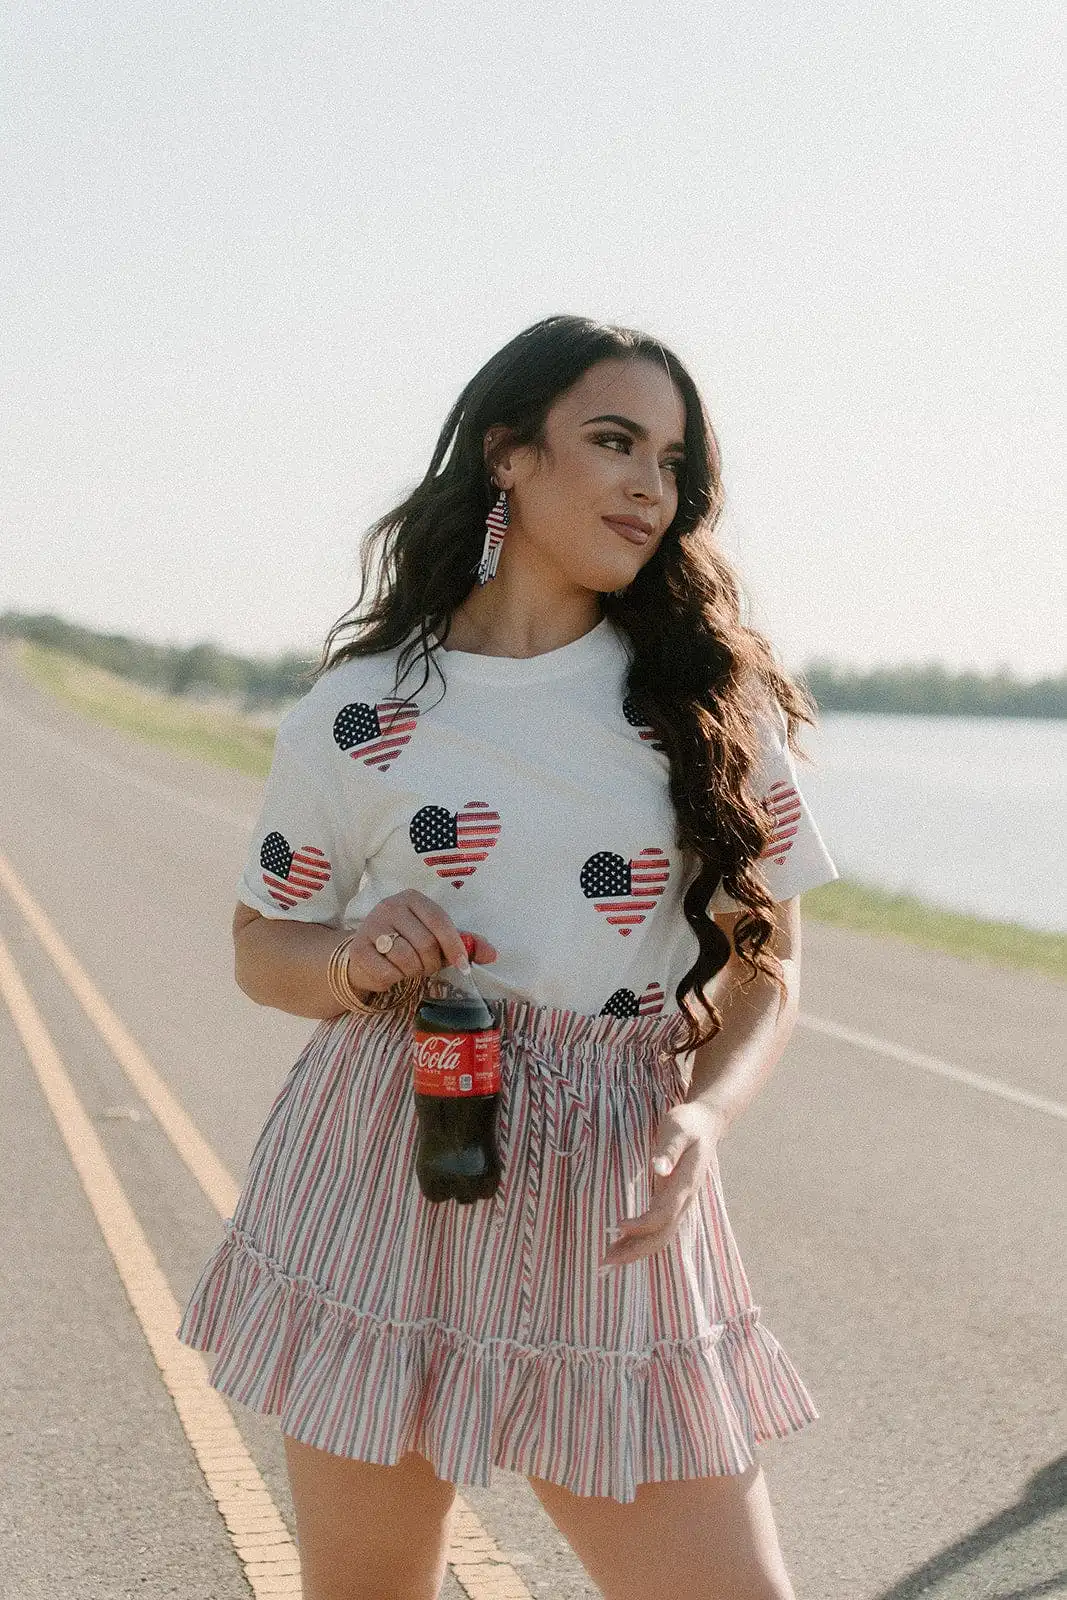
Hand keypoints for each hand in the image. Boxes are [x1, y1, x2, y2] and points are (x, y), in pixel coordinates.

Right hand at [346, 890, 497, 993]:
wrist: (367, 955)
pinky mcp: (358, 949)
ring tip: (409, 968)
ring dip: (413, 972)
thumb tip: (493, 954)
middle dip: (431, 963)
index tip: (463, 966)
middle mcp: (390, 906)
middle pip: (425, 943)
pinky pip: (387, 972)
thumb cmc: (408, 943)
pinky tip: (391, 972)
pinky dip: (394, 979)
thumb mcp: (438, 939)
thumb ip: (464, 944)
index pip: (440, 921)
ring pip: (406, 958)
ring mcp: (371, 926)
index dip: (454, 947)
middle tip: (427, 966)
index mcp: (412, 898)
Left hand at [600, 1101, 726, 1270]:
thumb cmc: (688, 1124)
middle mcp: (685, 1200)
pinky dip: (640, 1241)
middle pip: (662, 1236)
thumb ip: (668, 1150)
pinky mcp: (673, 1203)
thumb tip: (657, 1168)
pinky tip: (622, 1244)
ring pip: (661, 1237)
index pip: (663, 1214)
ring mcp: (681, 1204)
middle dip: (635, 1250)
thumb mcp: (677, 1129)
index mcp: (685, 1184)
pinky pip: (659, 1230)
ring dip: (636, 1250)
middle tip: (605, 1260)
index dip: (641, 1224)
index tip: (617, 1225)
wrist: (706, 1124)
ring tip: (608, 1259)